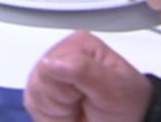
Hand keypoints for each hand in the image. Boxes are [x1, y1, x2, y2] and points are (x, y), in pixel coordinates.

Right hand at [23, 31, 151, 121]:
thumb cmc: (127, 104)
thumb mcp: (114, 88)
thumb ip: (83, 70)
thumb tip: (48, 62)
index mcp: (77, 45)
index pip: (48, 68)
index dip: (66, 90)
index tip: (88, 96)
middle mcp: (59, 55)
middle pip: (38, 83)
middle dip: (61, 102)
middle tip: (85, 104)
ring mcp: (48, 75)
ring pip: (34, 96)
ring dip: (58, 112)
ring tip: (79, 109)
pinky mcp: (42, 93)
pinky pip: (33, 107)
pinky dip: (52, 118)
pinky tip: (70, 114)